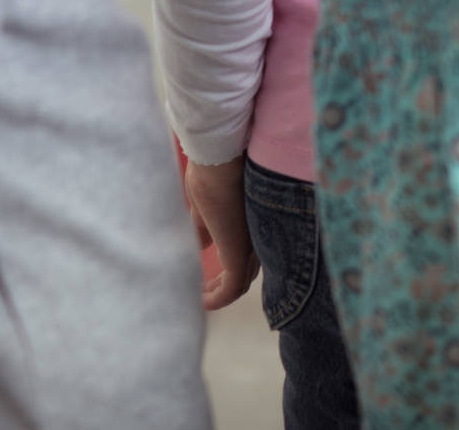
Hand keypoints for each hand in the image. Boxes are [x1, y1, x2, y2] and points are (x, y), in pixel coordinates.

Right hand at [185, 155, 258, 310]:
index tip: (209, 278)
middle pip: (248, 270)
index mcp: (254, 223)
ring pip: (241, 281)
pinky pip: (232, 286)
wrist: (219, 157)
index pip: (251, 254)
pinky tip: (202, 301)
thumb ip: (205, 228)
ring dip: (220, 293)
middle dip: (225, 284)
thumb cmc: (213, 172)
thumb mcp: (207, 207)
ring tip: (200, 297)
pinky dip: (218, 298)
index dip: (231, 268)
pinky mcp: (239, 249)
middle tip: (203, 292)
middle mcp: (258, 234)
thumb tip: (199, 244)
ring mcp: (251, 242)